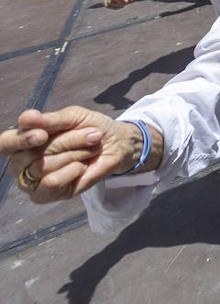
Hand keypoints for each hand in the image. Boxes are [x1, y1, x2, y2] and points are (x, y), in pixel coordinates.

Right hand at [2, 108, 146, 203]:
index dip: (20, 140)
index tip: (42, 135)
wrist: (115, 144)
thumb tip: (25, 119)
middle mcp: (22, 162)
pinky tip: (81, 167)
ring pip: (43, 167)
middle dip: (67, 142)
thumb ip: (49, 120)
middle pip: (31, 154)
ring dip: (74, 154)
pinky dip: (72, 171)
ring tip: (88, 150)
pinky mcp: (45, 194)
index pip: (5, 143)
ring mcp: (31, 181)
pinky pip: (51, 183)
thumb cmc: (90, 127)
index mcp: (23, 140)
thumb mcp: (73, 117)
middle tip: (91, 135)